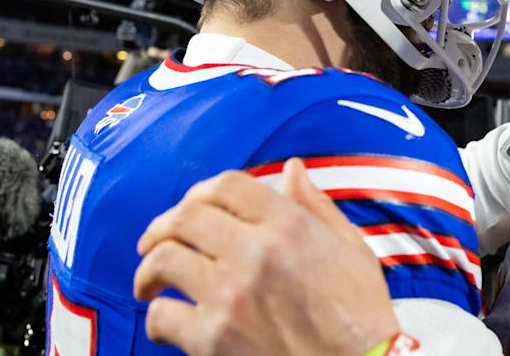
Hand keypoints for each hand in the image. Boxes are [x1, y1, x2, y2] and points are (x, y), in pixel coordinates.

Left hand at [133, 159, 398, 355]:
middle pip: (185, 216)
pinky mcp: (214, 338)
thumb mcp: (352, 248)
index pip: (228, 186)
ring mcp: (231, 296)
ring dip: (148, 269)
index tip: (192, 208)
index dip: (202, 191)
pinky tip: (168, 322)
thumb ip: (317, 206)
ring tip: (151, 281)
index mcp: (290, 226)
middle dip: (162, 227)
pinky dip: (157, 318)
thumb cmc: (360, 315)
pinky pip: (162, 315)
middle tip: (154, 242)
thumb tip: (293, 170)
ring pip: (164, 260)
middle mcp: (256, 253)